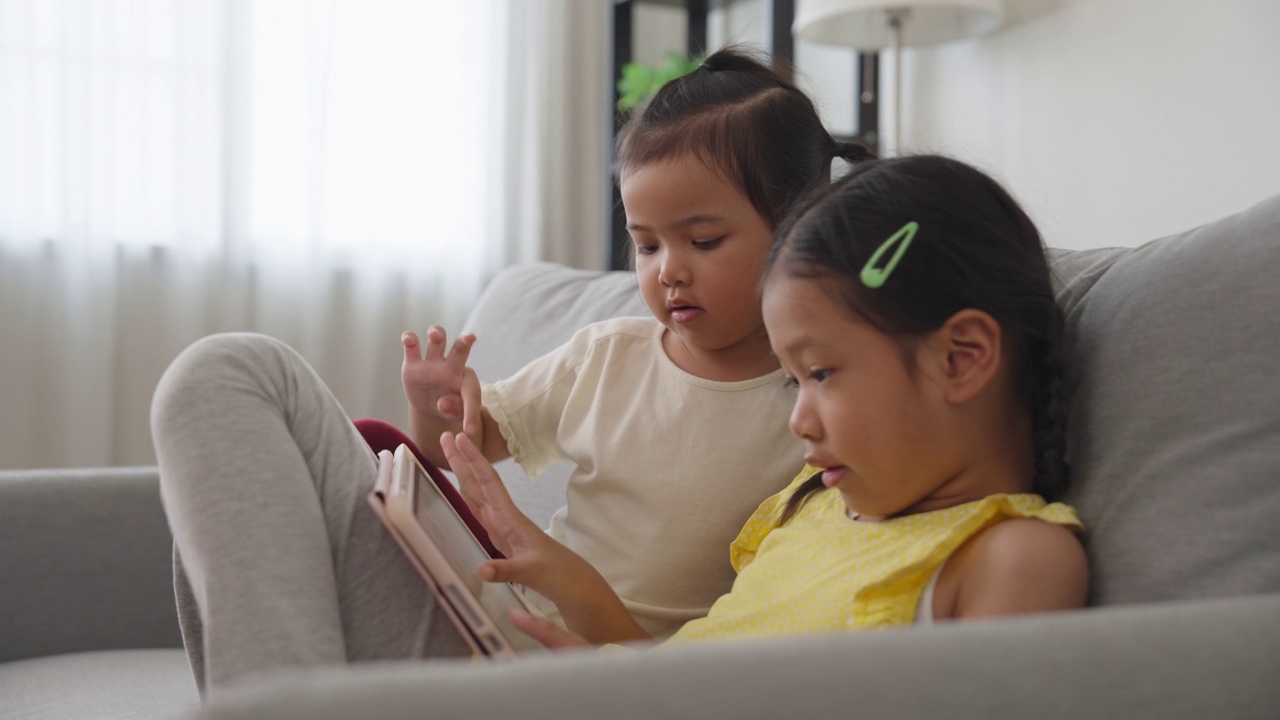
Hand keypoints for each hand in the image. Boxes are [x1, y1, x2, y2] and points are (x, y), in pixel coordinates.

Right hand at [402, 327, 481, 435]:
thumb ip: (454, 410)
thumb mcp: (455, 413)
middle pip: (459, 350)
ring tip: (435, 335)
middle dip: (464, 342)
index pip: (471, 392)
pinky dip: (409, 340)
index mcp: (466, 380)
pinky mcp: (412, 363)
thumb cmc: (450, 406)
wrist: (431, 404)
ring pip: (437, 342)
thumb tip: (442, 402)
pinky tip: (408, 339)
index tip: (470, 430)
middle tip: (470, 337)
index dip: (471, 412)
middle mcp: (451, 366)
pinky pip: (412, 348)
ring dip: (437, 335)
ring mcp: (432, 362)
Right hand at [440, 431, 650, 645]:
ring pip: (478, 494)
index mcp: (509, 519)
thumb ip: (505, 571)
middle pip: (479, 483)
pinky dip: (468, 497)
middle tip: (447, 436)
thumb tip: (481, 570)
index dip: (473, 461)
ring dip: (463, 474)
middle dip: (462, 460)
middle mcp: (504, 518)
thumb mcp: (530, 572)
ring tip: (450, 453)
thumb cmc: (556, 574)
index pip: (488, 483)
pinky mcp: (501, 537)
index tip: (460, 439)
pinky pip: (480, 512)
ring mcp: (502, 526)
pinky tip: (462, 491)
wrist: (572, 582)